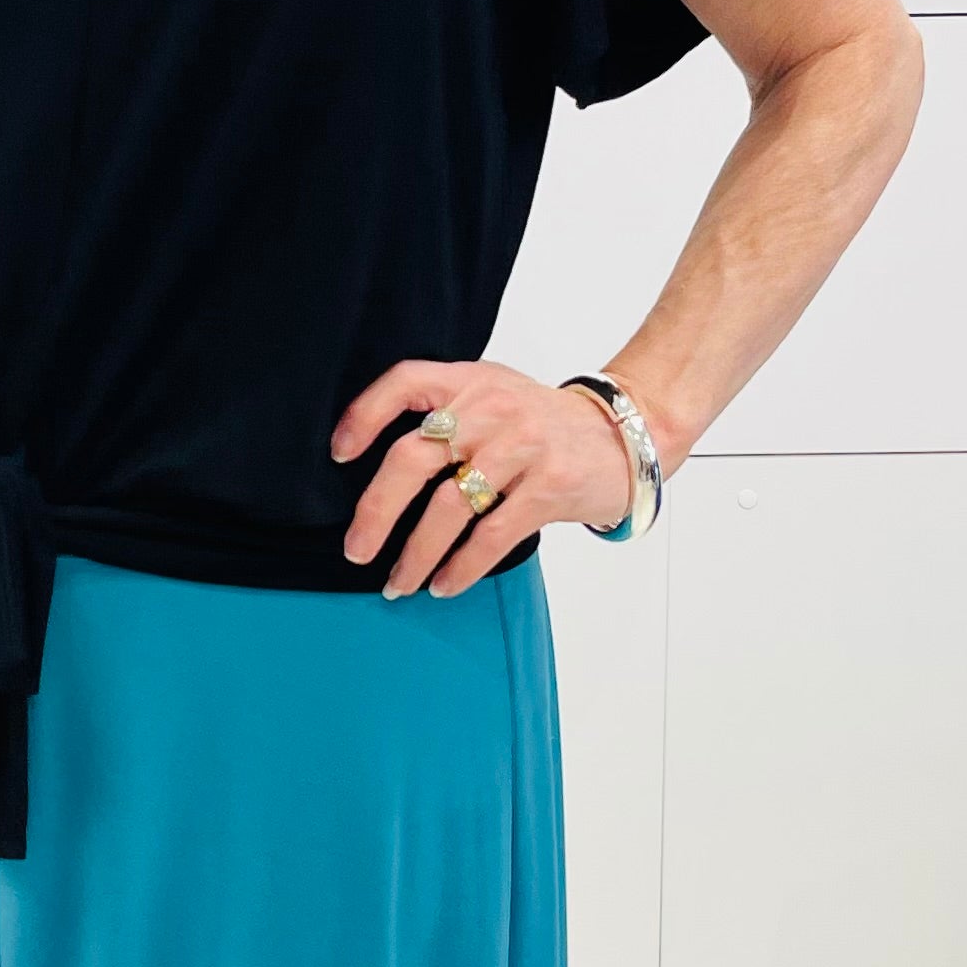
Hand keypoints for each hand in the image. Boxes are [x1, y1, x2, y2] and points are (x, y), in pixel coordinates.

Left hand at [328, 359, 637, 598]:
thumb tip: (384, 473)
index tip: (339, 454)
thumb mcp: (498, 396)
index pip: (405, 382)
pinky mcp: (549, 485)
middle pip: (412, 458)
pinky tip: (443, 584)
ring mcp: (522, 446)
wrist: (627, 435)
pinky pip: (491, 535)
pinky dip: (461, 567)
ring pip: (448, 507)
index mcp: (471, 381)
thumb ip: (450, 414)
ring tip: (398, 582)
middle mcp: (491, 408)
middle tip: (356, 549)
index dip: (365, 415)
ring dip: (415, 553)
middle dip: (376, 511)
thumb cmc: (548, 425)